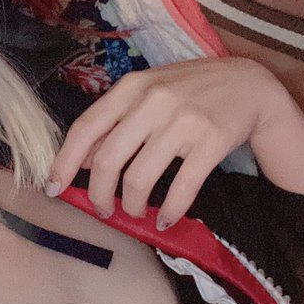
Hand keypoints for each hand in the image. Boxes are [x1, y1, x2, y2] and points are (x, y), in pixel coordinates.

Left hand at [46, 58, 298, 228]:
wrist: (249, 84)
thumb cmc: (190, 89)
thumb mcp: (147, 92)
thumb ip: (114, 120)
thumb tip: (80, 160)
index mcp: (131, 87)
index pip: (86, 128)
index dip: (64, 162)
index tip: (54, 188)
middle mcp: (153, 101)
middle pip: (108, 160)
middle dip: (98, 194)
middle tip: (103, 208)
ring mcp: (183, 121)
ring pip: (140, 178)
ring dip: (132, 206)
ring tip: (135, 212)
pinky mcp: (211, 142)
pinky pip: (182, 188)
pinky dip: (170, 211)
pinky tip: (166, 219)